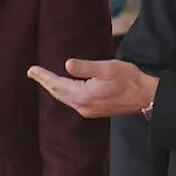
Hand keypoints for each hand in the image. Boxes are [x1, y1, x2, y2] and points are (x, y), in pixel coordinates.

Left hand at [28, 59, 158, 117]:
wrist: (145, 96)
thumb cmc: (129, 79)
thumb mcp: (107, 68)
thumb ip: (85, 67)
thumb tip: (67, 65)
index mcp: (84, 96)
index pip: (57, 85)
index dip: (43, 77)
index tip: (31, 70)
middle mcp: (83, 107)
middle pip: (58, 94)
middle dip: (45, 83)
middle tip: (32, 72)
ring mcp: (89, 111)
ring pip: (65, 99)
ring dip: (54, 89)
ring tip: (44, 79)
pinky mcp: (94, 110)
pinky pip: (73, 102)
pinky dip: (64, 93)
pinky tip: (62, 88)